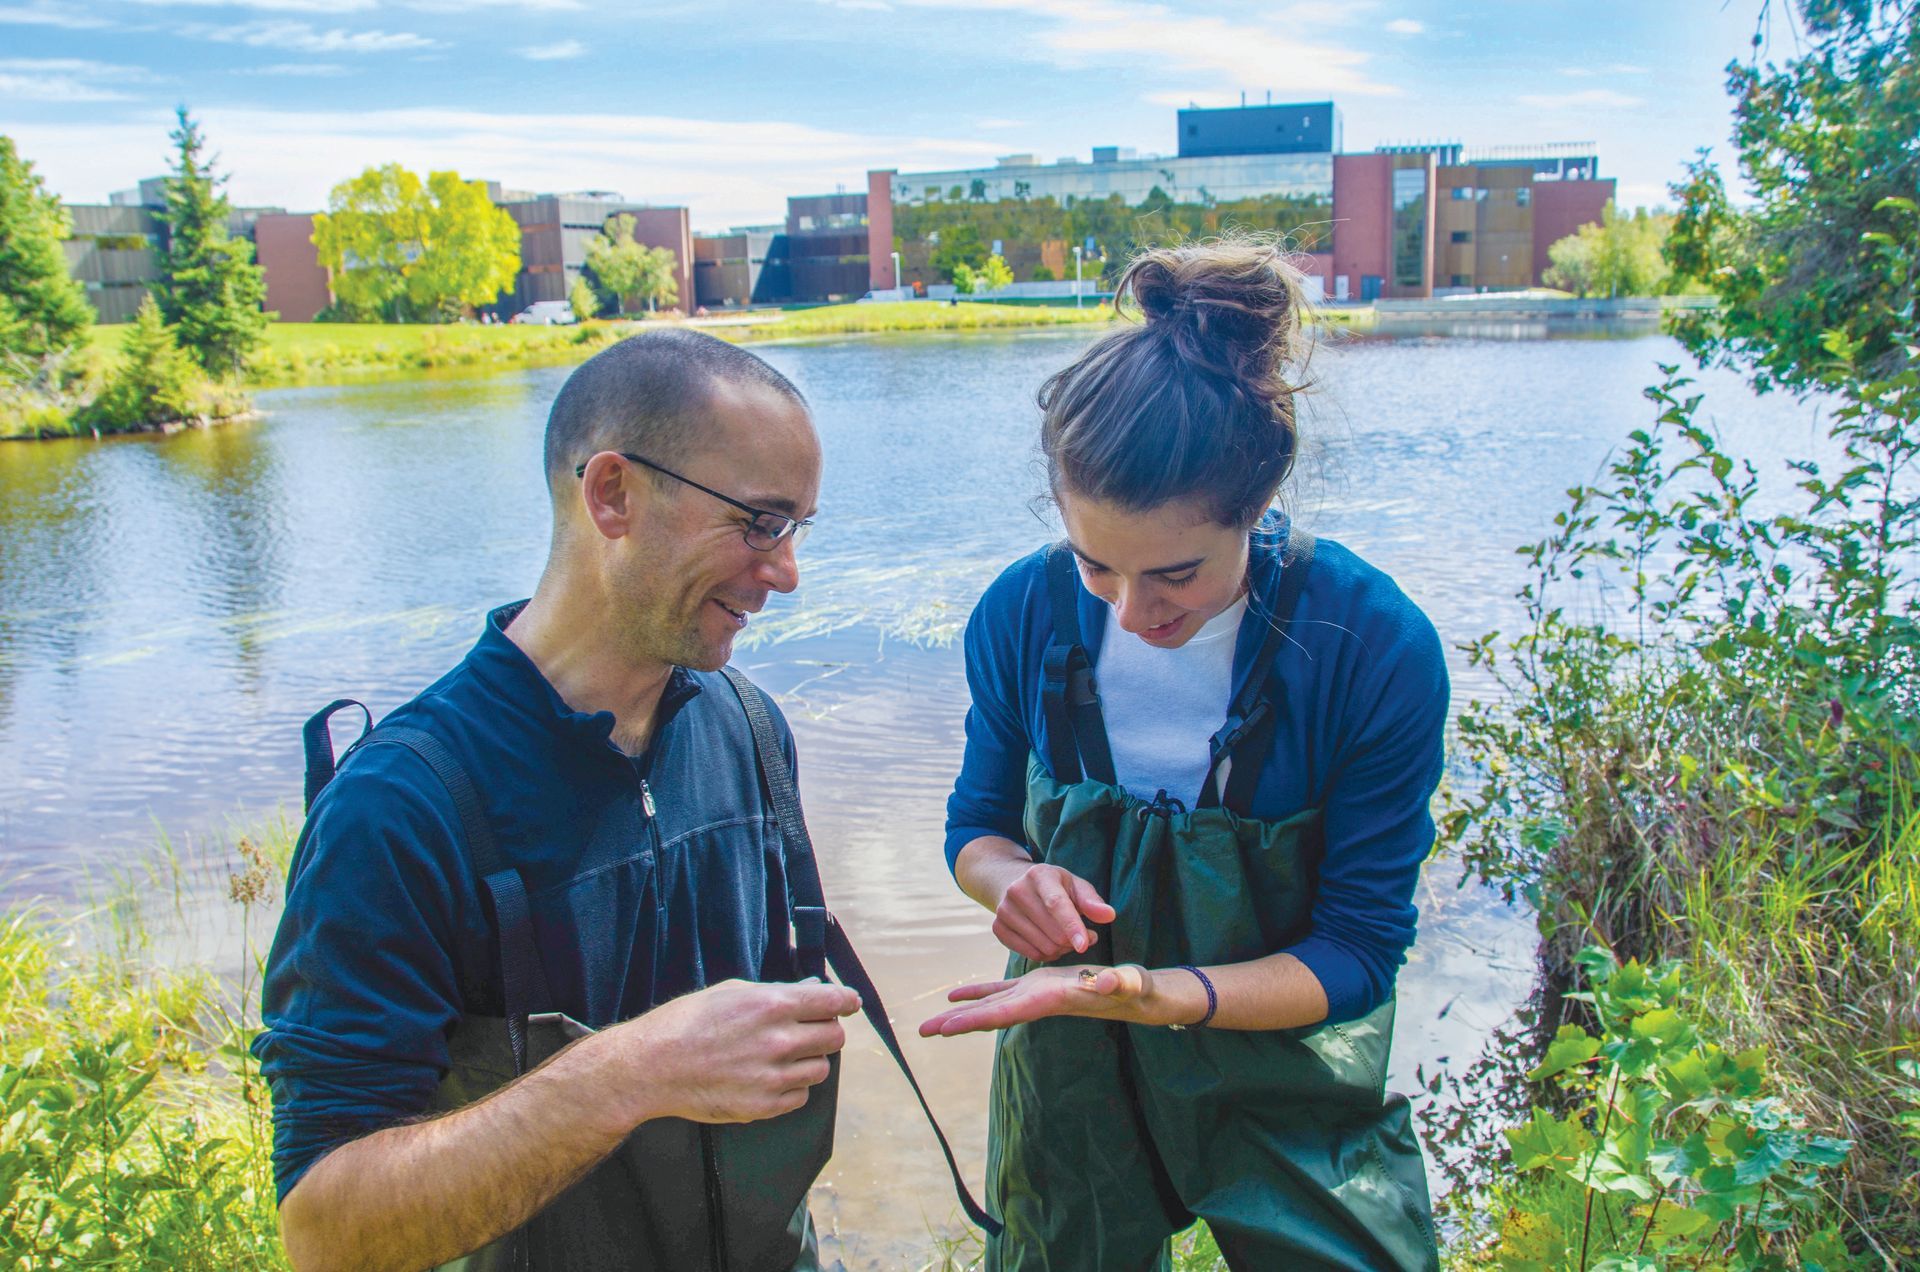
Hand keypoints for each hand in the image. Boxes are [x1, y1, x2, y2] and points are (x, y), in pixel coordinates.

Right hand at [600, 978, 860, 1126]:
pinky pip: (800, 1096)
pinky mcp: (763, 1106)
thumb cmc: (687, 1022)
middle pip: (834, 1037)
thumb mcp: (732, 991)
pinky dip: (792, 1087)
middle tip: (811, 1030)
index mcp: (773, 1005)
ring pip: (821, 1069)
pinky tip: (769, 1077)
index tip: (850, 1003)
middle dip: (826, 1030)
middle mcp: (779, 1041)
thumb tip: (810, 992)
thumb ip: (776, 993)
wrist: (652, 1067)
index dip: (846, 1001)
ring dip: (809, 1060)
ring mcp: (773, 1077)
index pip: (833, 1001)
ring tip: (783, 1056)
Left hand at [918, 964, 1155, 1036]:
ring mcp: (1035, 996)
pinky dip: (978, 991)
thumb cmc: (1136, 990)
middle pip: (989, 1015)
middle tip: (921, 1032)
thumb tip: (1104, 981)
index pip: (1006, 1013)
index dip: (976, 1019)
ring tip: (930, 1021)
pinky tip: (956, 993)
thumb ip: (1118, 982)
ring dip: (960, 1011)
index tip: (946, 1028)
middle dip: (957, 1023)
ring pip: (990, 1004)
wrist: (1140, 996)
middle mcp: (1036, 1003)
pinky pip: (1001, 989)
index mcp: (1049, 1001)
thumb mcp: (1129, 982)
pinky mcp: (1037, 986)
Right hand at [990, 863, 1117, 960]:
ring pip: (1044, 947)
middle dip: (1073, 941)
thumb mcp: (1074, 886)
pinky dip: (1046, 954)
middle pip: (1053, 932)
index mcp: (1039, 875)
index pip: (1057, 904)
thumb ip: (1092, 901)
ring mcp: (1004, 910)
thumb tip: (1109, 915)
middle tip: (1083, 936)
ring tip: (1066, 938)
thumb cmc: (1053, 887)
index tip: (1084, 944)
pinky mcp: (998, 928)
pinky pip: (1030, 954)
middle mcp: (1017, 891)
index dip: (1072, 926)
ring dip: (1061, 950)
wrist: (1013, 883)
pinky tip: (1050, 942)